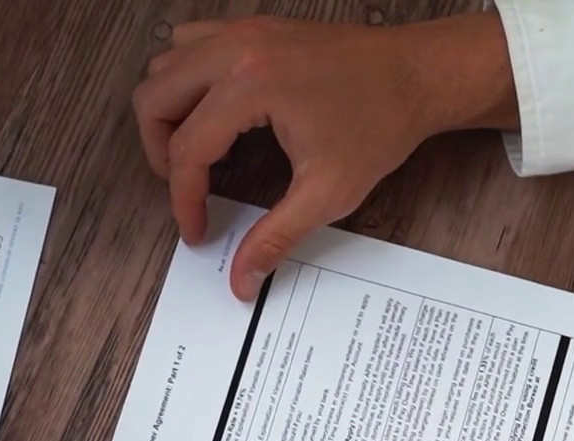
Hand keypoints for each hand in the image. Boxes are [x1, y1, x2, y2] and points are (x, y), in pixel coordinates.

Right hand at [133, 13, 517, 298]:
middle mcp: (237, 49)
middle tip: (184, 188)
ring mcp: (244, 31)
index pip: (186, 149)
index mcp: (251, 86)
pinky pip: (191, 43)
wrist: (419, 74)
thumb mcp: (329, 192)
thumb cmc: (382, 122)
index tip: (196, 228)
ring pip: (164, 64)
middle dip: (158, 152)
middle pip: (154, 98)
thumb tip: (243, 278)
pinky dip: (187, 78)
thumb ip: (276, 237)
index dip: (183, 199)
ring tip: (192, 151)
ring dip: (167, 109)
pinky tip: (212, 113)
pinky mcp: (254, 28)